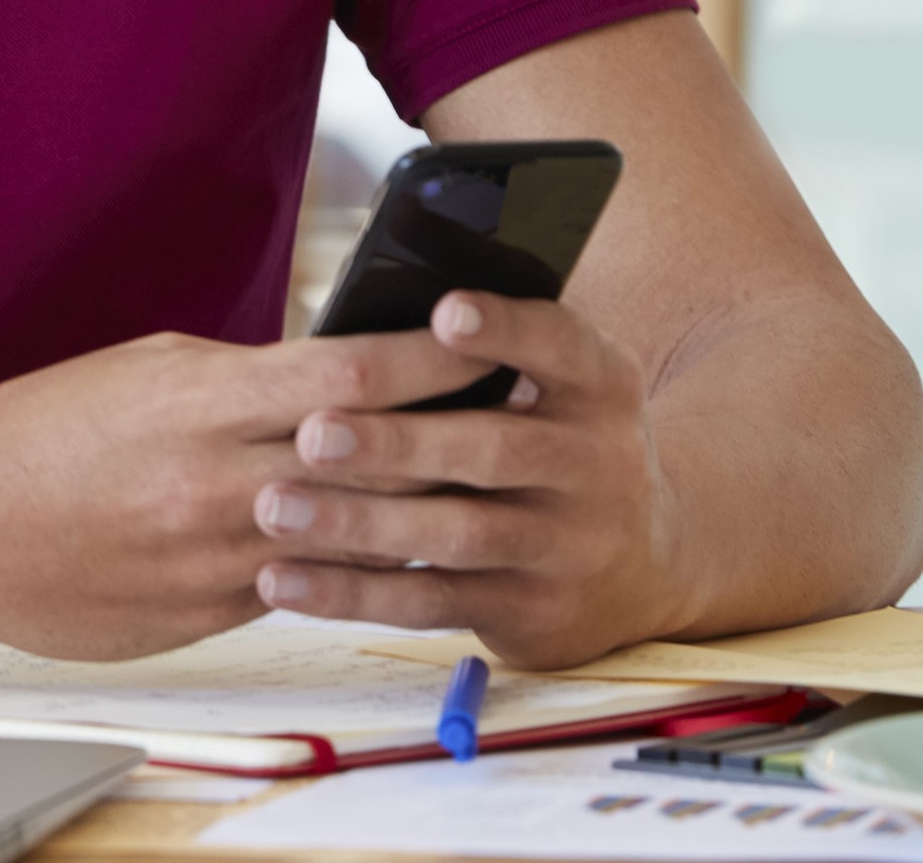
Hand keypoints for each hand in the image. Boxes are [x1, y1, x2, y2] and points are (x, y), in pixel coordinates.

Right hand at [0, 325, 498, 660]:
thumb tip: (335, 375)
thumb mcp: (150, 369)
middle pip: (372, 463)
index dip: (429, 358)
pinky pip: (299, 589)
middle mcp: (216, 482)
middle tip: (513, 419)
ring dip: (416, 516)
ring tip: (477, 491)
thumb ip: (245, 376)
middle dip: (448, 441)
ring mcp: (212, 559)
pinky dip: (347, 567)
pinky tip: (386, 551)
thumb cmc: (46, 429)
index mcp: (202, 400)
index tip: (485, 337)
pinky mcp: (202, 617)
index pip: (349, 375)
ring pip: (352, 541)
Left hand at [244, 289, 679, 668]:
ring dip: (360, 523)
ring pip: (458, 534)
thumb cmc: (557, 444)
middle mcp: (600, 463)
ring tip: (275, 507)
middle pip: (493, 448)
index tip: (442, 311)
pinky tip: (285, 578)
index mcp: (601, 384)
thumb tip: (365, 323)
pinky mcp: (532, 612)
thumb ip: (492, 357)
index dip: (504, 328)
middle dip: (398, 441)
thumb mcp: (560, 389)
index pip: (559, 344)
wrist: (647, 563)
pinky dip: (354, 593)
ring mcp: (569, 545)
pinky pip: (433, 604)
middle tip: (312, 433)